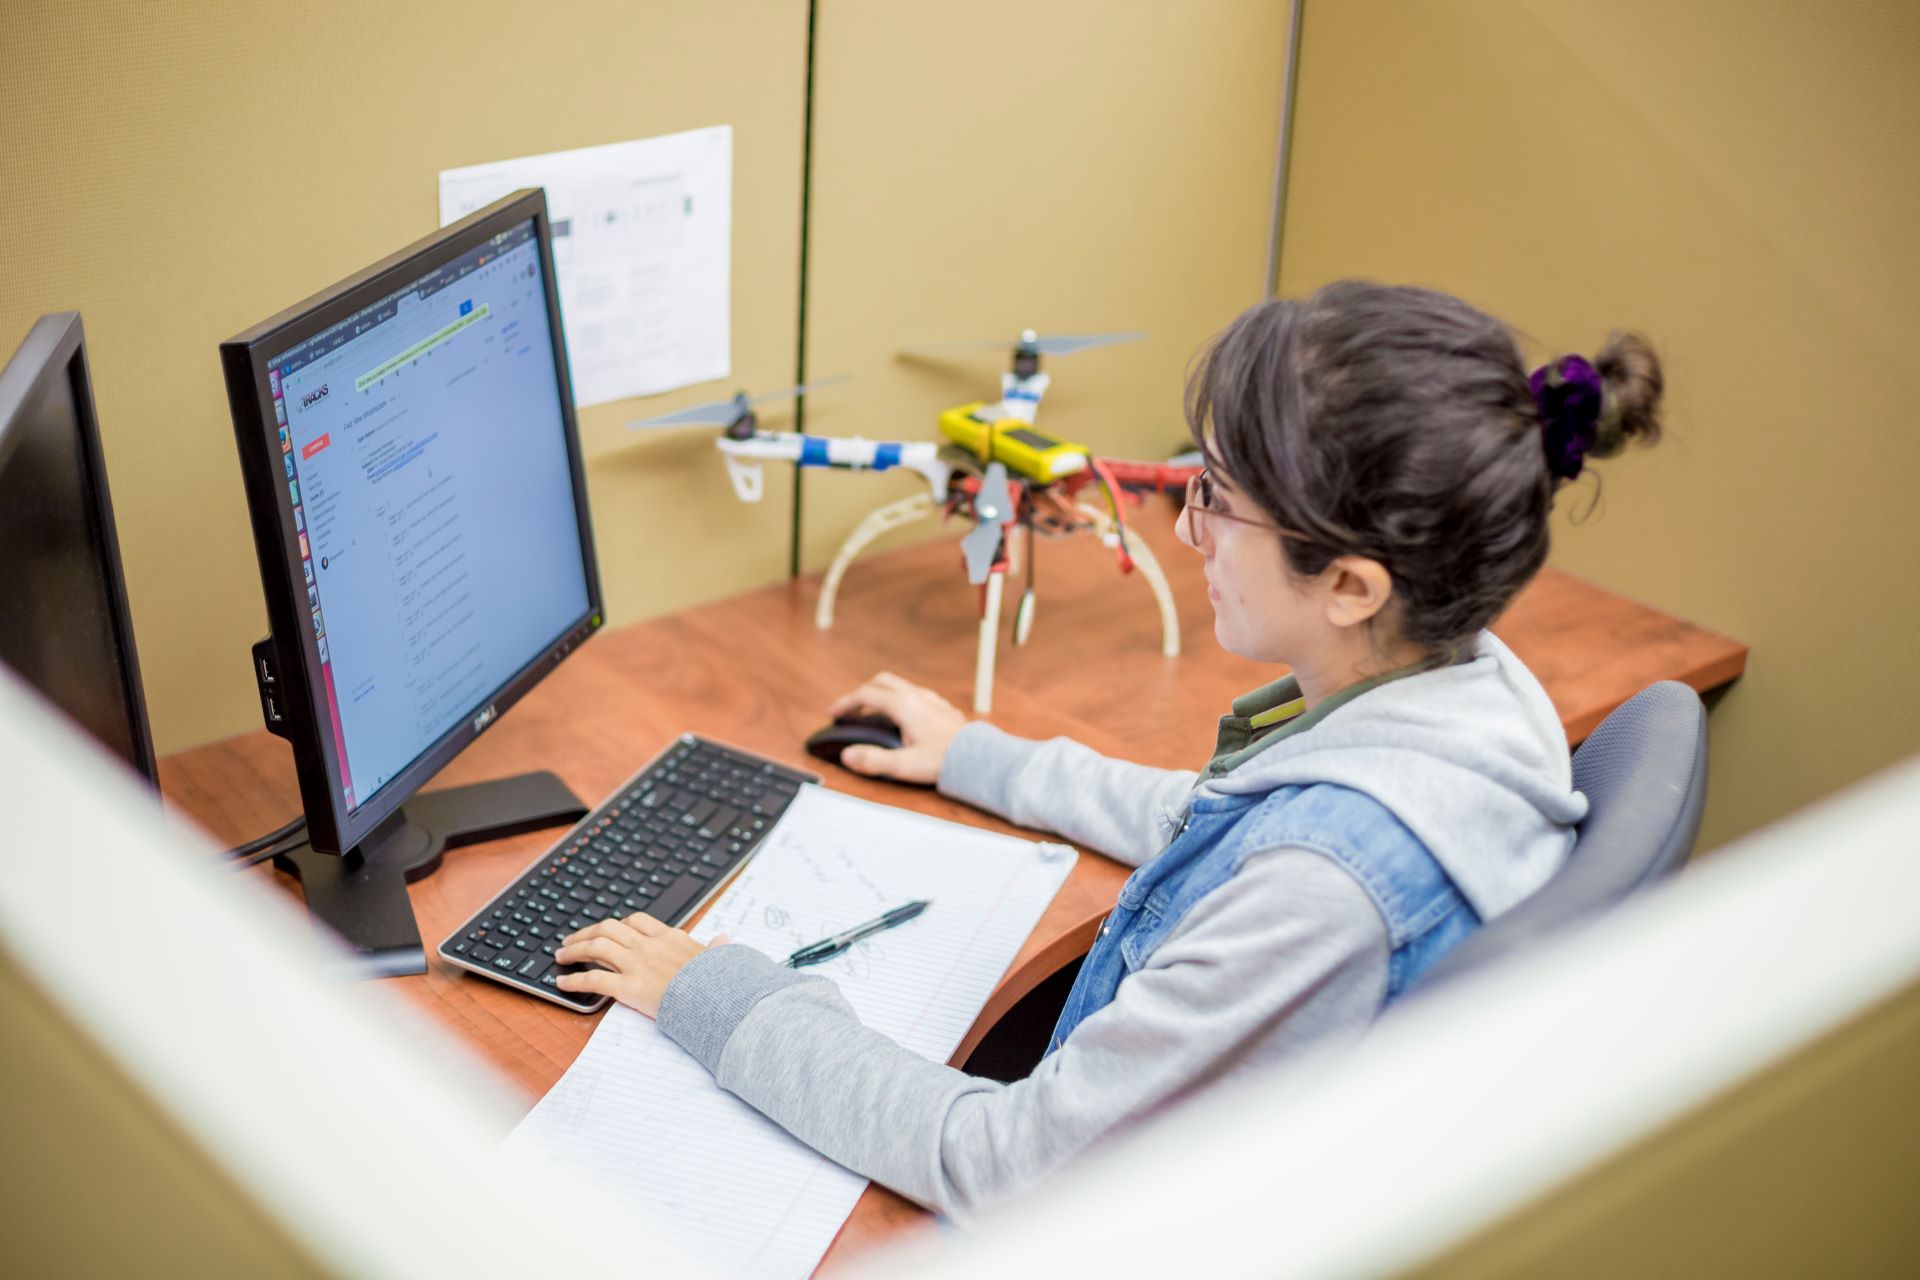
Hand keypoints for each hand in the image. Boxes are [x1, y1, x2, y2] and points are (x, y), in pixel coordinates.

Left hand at [554, 913, 728, 1017]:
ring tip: (562, 956)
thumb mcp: (720, 957)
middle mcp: (649, 945)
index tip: (606, 930)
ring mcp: (638, 964)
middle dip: (587, 932)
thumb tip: (724, 940)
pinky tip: (563, 984)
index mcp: (671, 937)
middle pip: (609, 928)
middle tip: (572, 940)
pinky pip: (594, 979)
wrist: (721, 998)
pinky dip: (575, 981)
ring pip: (597, 947)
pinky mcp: (629, 987)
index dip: (616, 925)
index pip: (636, 921)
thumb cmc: (721, 981)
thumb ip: (717, 948)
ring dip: (575, 949)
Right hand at [826, 671, 967, 785]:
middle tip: (850, 709)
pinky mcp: (941, 706)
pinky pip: (915, 693)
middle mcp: (917, 696)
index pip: (866, 695)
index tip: (834, 712)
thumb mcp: (903, 765)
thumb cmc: (944, 761)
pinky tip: (902, 716)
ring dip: (881, 693)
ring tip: (872, 711)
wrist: (978, 757)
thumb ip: (873, 760)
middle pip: (881, 681)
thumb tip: (848, 756)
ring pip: (899, 685)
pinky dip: (899, 698)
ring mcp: (931, 699)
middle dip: (861, 692)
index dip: (845, 703)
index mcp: (903, 705)